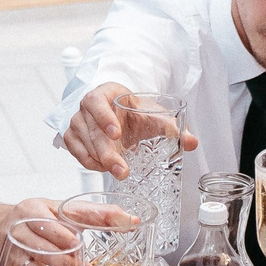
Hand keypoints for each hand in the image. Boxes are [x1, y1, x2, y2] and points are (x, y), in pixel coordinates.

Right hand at [60, 82, 197, 179]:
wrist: (120, 112)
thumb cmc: (134, 111)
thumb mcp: (152, 114)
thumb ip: (172, 127)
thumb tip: (192, 142)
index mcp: (104, 94)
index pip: (96, 102)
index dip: (103, 117)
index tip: (117, 133)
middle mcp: (86, 107)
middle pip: (91, 131)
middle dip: (107, 153)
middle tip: (122, 170)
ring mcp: (77, 122)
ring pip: (83, 144)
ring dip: (100, 161)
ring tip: (119, 172)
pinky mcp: (72, 137)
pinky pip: (77, 153)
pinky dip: (89, 163)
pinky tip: (104, 168)